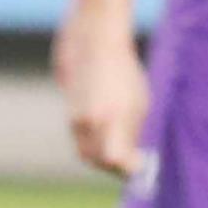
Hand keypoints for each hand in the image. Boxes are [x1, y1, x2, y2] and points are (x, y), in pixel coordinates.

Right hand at [54, 11, 146, 175]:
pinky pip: (79, 136)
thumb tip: (132, 158)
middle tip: (131, 165)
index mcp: (109, 118)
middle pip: (97, 161)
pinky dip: (92, 141)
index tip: (141, 167)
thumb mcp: (138, 102)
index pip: (115, 160)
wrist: (93, 38)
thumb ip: (131, 133)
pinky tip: (106, 132)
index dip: (128, 169)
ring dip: (101, 157)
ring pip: (85, 151)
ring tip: (121, 150)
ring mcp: (73, 115)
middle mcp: (87, 121)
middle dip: (114, 168)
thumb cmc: (123, 69)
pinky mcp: (67, 108)